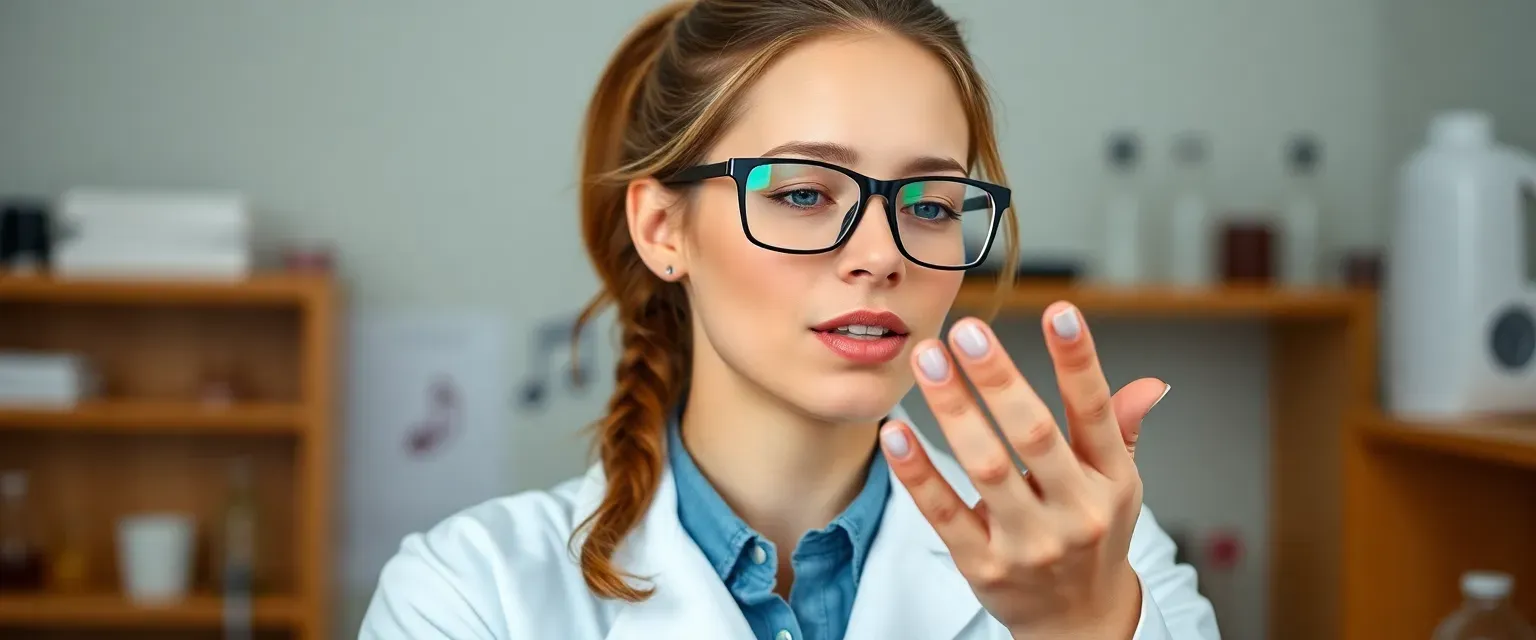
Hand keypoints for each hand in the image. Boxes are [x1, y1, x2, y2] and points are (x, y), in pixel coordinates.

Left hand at [879, 302, 1167, 638]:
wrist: (1076, 624)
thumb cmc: (1091, 538)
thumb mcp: (1117, 485)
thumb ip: (1120, 429)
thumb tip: (1150, 385)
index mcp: (1109, 482)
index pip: (1095, 413)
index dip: (1079, 361)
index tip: (1059, 311)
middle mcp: (1073, 511)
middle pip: (1035, 435)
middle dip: (1000, 380)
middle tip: (968, 330)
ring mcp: (1027, 541)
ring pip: (986, 468)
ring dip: (953, 410)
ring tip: (928, 360)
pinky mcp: (982, 565)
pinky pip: (943, 512)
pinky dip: (917, 471)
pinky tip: (896, 430)